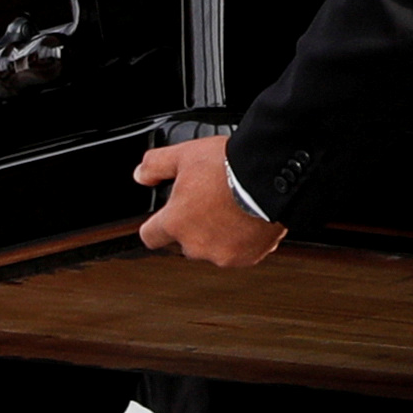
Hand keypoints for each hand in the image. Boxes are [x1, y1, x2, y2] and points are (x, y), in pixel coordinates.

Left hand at [133, 135, 285, 269]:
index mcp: (175, 223)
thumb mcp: (184, 155)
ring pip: (213, 248)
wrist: (270, 177)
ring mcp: (223, 254)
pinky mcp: (248, 257)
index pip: (150, 236)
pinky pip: (239, 252)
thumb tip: (141, 174)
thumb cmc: (228, 167)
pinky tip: (248, 220)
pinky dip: (242, 241)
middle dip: (194, 227)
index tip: (165, 217)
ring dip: (218, 236)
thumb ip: (155, 166)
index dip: (156, 225)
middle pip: (185, 242)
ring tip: (231, 210)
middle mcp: (196, 245)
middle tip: (208, 203)